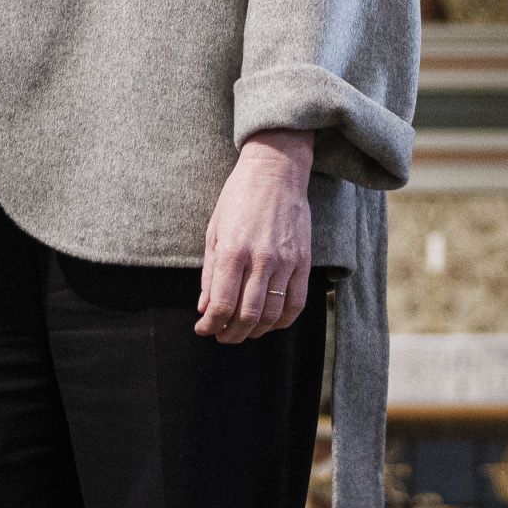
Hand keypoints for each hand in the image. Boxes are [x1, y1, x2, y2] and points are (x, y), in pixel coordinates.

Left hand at [197, 131, 317, 343]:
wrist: (276, 172)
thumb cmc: (239, 198)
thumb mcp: (214, 231)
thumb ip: (210, 273)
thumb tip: (205, 308)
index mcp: (233, 250)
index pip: (222, 304)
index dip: (210, 324)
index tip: (203, 329)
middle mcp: (261, 259)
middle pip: (247, 315)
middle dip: (231, 334)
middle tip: (221, 336)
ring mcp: (286, 262)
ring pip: (273, 315)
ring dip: (255, 331)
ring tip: (242, 331)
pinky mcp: (304, 261)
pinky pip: (297, 303)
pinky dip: (283, 321)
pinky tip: (270, 323)